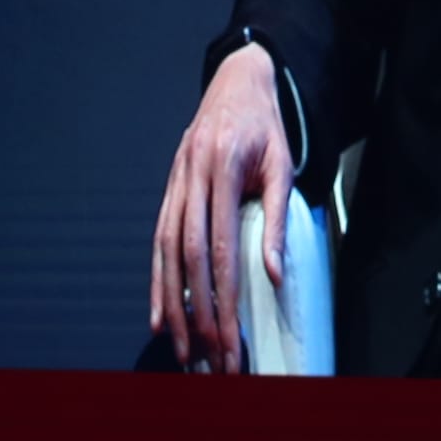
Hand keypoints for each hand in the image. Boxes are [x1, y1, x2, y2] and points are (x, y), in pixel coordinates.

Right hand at [150, 43, 289, 371]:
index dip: (223, 298)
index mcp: (221, 171)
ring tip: (183, 349)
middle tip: (210, 357)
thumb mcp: (282, 164)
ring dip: (173, 306)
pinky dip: (157, 282)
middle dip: (199, 314)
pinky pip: (157, 242)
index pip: (220, 250)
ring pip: (166, 255)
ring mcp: (173, 186)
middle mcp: (190, 180)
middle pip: (190, 260)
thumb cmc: (265, 125)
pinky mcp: (167, 191)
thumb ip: (277, 219)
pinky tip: (160, 316)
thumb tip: (273, 275)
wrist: (236, 83)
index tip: (231, 337)